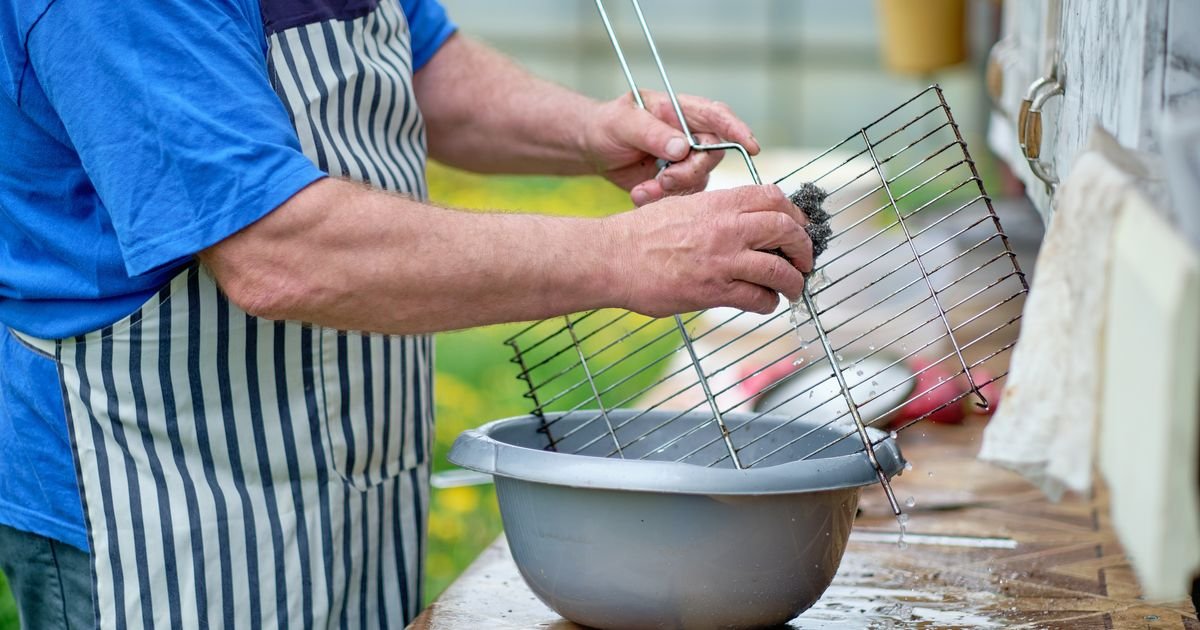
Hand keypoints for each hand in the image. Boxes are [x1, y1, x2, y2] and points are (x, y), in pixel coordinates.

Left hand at [583, 90, 759, 206]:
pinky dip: (660, 200)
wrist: (594, 149)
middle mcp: (691, 135)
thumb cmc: (608, 125)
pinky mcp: (677, 183)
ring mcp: (686, 161)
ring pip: (698, 180)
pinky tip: (639, 194)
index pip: (718, 116)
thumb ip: (652, 132)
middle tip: (663, 178)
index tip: (751, 147)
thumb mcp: (623, 122)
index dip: (738, 130)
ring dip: (671, 190)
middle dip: (689, 172)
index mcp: (683, 111)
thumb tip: (683, 146)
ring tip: (642, 189)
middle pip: (712, 155)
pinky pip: (681, 197)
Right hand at [603, 185, 812, 316]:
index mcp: (719, 202)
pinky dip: (768, 302)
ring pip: (779, 269)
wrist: (612, 258)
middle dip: (804, 247)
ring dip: (794, 281)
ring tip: (793, 288)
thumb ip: (715, 210)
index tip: (799, 226)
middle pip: (786, 230)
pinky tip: (765, 303)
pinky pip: (757, 297)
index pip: (774, 198)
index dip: (795, 213)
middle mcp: (726, 227)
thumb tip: (742, 219)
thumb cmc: (640, 234)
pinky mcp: (713, 290)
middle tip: (805, 259)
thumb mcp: (681, 205)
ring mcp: (722, 260)